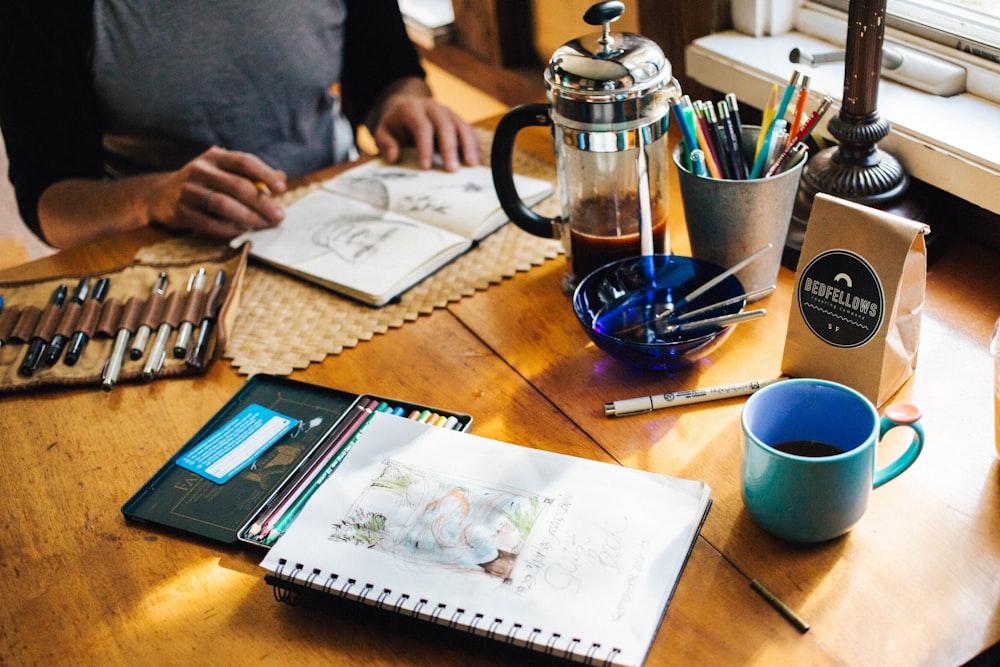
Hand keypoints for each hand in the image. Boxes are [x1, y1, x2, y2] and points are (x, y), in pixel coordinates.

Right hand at [151, 146, 287, 238]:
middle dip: (262, 203)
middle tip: (279, 216)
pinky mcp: (180, 211)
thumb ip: (252, 175)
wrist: (161, 194)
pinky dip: (229, 230)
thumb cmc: (205, 183)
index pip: (244, 162)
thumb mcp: (225, 171)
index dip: (265, 174)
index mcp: (215, 156)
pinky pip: (209, 223)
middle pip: (237, 186)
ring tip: (264, 225)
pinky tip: (242, 232)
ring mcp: (188, 190)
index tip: (281, 189)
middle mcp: (200, 170)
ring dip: (248, 217)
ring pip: (223, 205)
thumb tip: (281, 177)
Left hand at [371, 79, 481, 171]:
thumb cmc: (396, 127)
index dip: (425, 147)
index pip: (422, 127)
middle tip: (452, 170)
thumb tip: (393, 157)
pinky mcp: (459, 121)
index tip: (426, 167)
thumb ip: (385, 143)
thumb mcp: (383, 132)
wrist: (409, 110)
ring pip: (462, 126)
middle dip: (449, 149)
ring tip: (472, 166)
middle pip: (445, 126)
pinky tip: (476, 162)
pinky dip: (475, 146)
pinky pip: (470, 131)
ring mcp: (449, 113)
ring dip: (468, 146)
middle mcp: (433, 108)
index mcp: (412, 110)